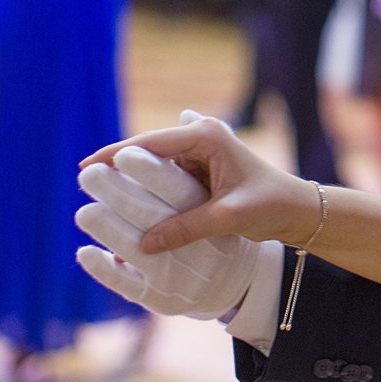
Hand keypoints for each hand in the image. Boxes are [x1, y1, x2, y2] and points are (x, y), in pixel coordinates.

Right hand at [75, 117, 271, 319]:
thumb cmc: (271, 206)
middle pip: (147, 152)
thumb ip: (186, 228)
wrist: (297, 210)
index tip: (84, 169)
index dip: (114, 155)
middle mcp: (201, 138)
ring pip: (154, 167)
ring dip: (131, 181)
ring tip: (96, 196)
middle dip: (117, 167)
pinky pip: (165, 179)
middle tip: (83, 185)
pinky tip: (125, 204)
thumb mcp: (228, 217)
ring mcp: (199, 154)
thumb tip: (144, 245)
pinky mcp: (199, 170)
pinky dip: (148, 191)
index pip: (150, 142)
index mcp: (207, 136)